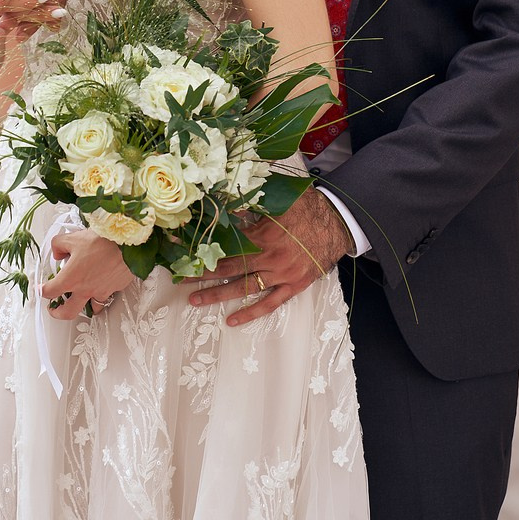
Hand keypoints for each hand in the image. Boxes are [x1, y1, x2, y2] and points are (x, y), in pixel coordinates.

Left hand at [42, 229, 133, 319]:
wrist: (128, 243)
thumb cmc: (102, 241)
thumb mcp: (73, 238)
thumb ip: (59, 245)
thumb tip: (57, 253)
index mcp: (70, 278)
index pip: (50, 291)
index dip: (42, 291)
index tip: (41, 289)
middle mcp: (84, 289)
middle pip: (67, 312)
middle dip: (58, 313)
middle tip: (55, 309)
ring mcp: (101, 291)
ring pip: (91, 308)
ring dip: (84, 305)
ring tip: (81, 298)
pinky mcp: (115, 288)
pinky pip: (106, 296)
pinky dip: (102, 294)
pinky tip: (101, 285)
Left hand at [188, 188, 350, 326]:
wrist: (338, 222)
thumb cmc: (308, 206)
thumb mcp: (279, 198)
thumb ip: (250, 203)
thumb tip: (222, 204)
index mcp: (264, 236)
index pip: (225, 245)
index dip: (203, 248)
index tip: (182, 251)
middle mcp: (271, 259)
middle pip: (229, 269)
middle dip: (202, 273)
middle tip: (180, 278)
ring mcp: (282, 275)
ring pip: (245, 288)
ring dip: (218, 295)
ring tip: (195, 300)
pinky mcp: (294, 286)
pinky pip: (270, 303)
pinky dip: (251, 313)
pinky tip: (233, 321)